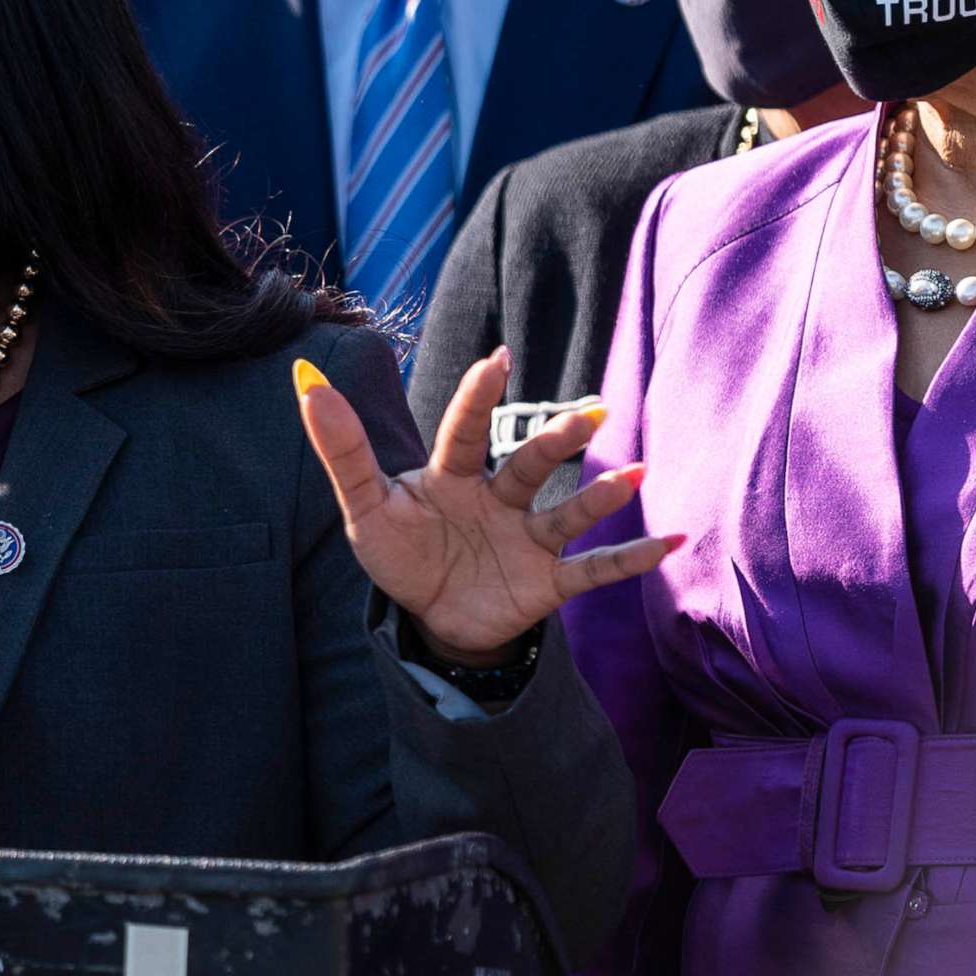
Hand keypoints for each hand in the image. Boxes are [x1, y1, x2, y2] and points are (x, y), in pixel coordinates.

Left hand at [295, 347, 675, 661]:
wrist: (429, 617)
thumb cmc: (400, 552)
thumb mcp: (364, 506)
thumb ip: (342, 449)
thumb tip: (306, 380)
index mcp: (451, 476)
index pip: (466, 430)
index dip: (479, 397)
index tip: (498, 359)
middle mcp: (498, 499)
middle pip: (529, 465)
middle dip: (556, 441)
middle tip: (591, 413)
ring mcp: (527, 540)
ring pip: (567, 513)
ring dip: (601, 495)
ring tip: (636, 473)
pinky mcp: (547, 583)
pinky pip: (594, 569)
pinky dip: (631, 558)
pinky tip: (669, 539)